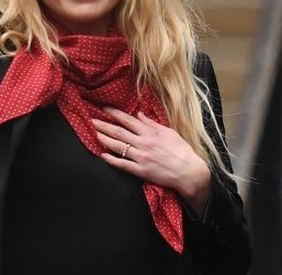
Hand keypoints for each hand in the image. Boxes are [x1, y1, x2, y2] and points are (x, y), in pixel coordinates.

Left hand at [92, 107, 211, 215]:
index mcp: (150, 133)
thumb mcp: (169, 132)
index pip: (128, 120)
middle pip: (119, 132)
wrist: (188, 171)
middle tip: (92, 120)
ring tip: (95, 134)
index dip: (114, 114)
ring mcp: (141, 157)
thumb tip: (139, 114)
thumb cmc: (181, 150)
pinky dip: (112, 160)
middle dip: (104, 125)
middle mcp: (144, 143)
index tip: (104, 109)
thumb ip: (152, 123)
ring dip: (105, 140)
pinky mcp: (141, 170)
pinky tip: (103, 155)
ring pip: (118, 147)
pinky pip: (123, 165)